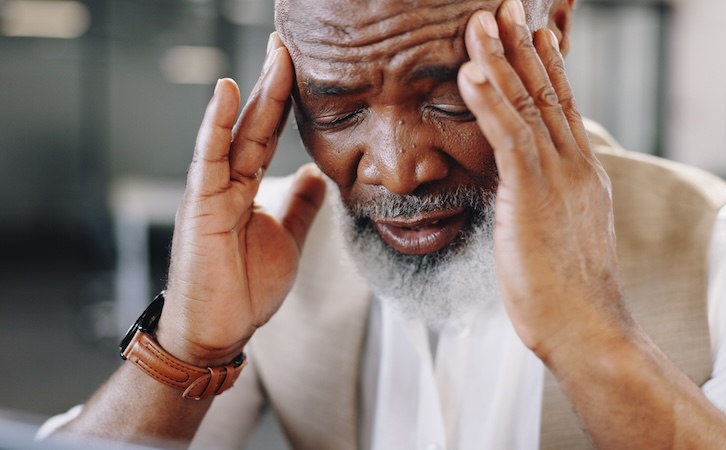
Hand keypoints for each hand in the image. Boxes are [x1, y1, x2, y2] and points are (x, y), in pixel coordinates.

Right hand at [158, 33, 326, 366]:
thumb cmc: (245, 288)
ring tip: (274, 54)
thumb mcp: (287, 238)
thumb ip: (299, 205)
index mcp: (249, 187)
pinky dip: (216, 124)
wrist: (219, 330)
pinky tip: (227, 92)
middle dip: (275, 83)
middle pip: (257, 123)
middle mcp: (229, 180)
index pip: (270, 134)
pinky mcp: (200, 204)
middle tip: (289, 44)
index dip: (287, 102)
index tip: (303, 68)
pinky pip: (209, 158)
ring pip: (238, 131)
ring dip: (257, 92)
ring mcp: (212, 189)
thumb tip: (315, 176)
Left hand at [458, 2, 630, 361]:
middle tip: (505, 7)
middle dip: (523, 46)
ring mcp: (557, 175)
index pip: (562, 107)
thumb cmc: (569, 289)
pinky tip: (470, 71)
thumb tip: (531, 194)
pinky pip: (508, 136)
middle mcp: (574, 164)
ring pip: (526, 104)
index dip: (547, 67)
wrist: (586, 325)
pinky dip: (488, 100)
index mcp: (582, 172)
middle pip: (546, 92)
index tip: (535, 34)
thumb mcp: (564, 233)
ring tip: (480, 20)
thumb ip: (551, 202)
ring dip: (500, 58)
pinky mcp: (533, 192)